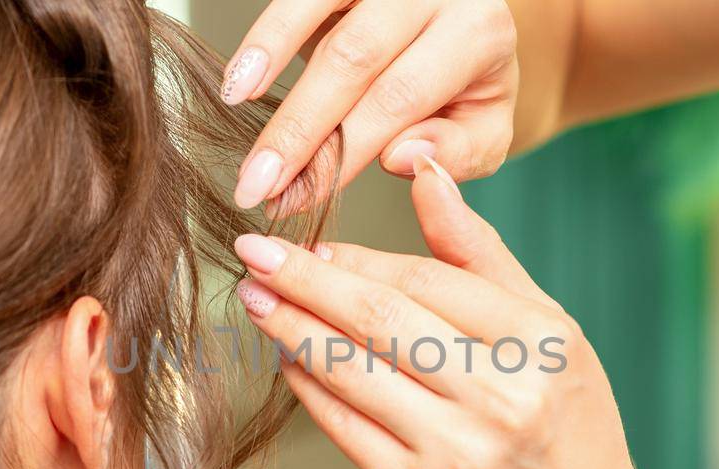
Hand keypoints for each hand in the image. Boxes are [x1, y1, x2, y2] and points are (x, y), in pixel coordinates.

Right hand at [224, 0, 518, 210]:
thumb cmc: (469, 84)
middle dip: (297, 127)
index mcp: (476, 37)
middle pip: (354, 58)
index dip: (340, 152)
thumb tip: (397, 157)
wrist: (468, 20)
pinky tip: (241, 71)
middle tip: (255, 185)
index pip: (399, 99)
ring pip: (321, 9)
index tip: (295, 199)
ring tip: (233, 105)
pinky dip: (268, 31)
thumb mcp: (485, 129)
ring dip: (269, 58)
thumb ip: (456, 151)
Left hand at [231, 159, 718, 468]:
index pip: (426, 280)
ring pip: (350, 371)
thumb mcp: (554, 336)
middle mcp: (501, 394)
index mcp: (540, 342)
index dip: (358, 258)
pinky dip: (310, 389)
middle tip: (254, 253)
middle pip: (378, 319)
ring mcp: (456, 449)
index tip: (310, 242)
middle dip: (304, 281)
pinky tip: (290, 364)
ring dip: (292, 330)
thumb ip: (481, 255)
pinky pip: (344, 428)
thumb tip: (424, 170)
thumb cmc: (571, 435)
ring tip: (258, 301)